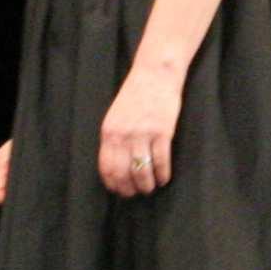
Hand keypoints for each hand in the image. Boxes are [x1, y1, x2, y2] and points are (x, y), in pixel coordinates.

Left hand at [95, 66, 181, 197]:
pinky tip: (164, 179)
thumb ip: (114, 138)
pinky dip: (163, 175)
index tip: (119, 191)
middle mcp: (123, 135)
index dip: (113, 183)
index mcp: (108, 132)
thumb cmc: (134, 96)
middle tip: (136, 194)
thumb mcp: (115, 117)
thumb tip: (115, 164)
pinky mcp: (163, 132)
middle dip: (129, 188)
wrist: (154, 75)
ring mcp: (143, 134)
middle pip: (123, 172)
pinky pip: (161, 161)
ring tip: (150, 188)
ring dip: (147, 185)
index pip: (106, 166)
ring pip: (142, 171)